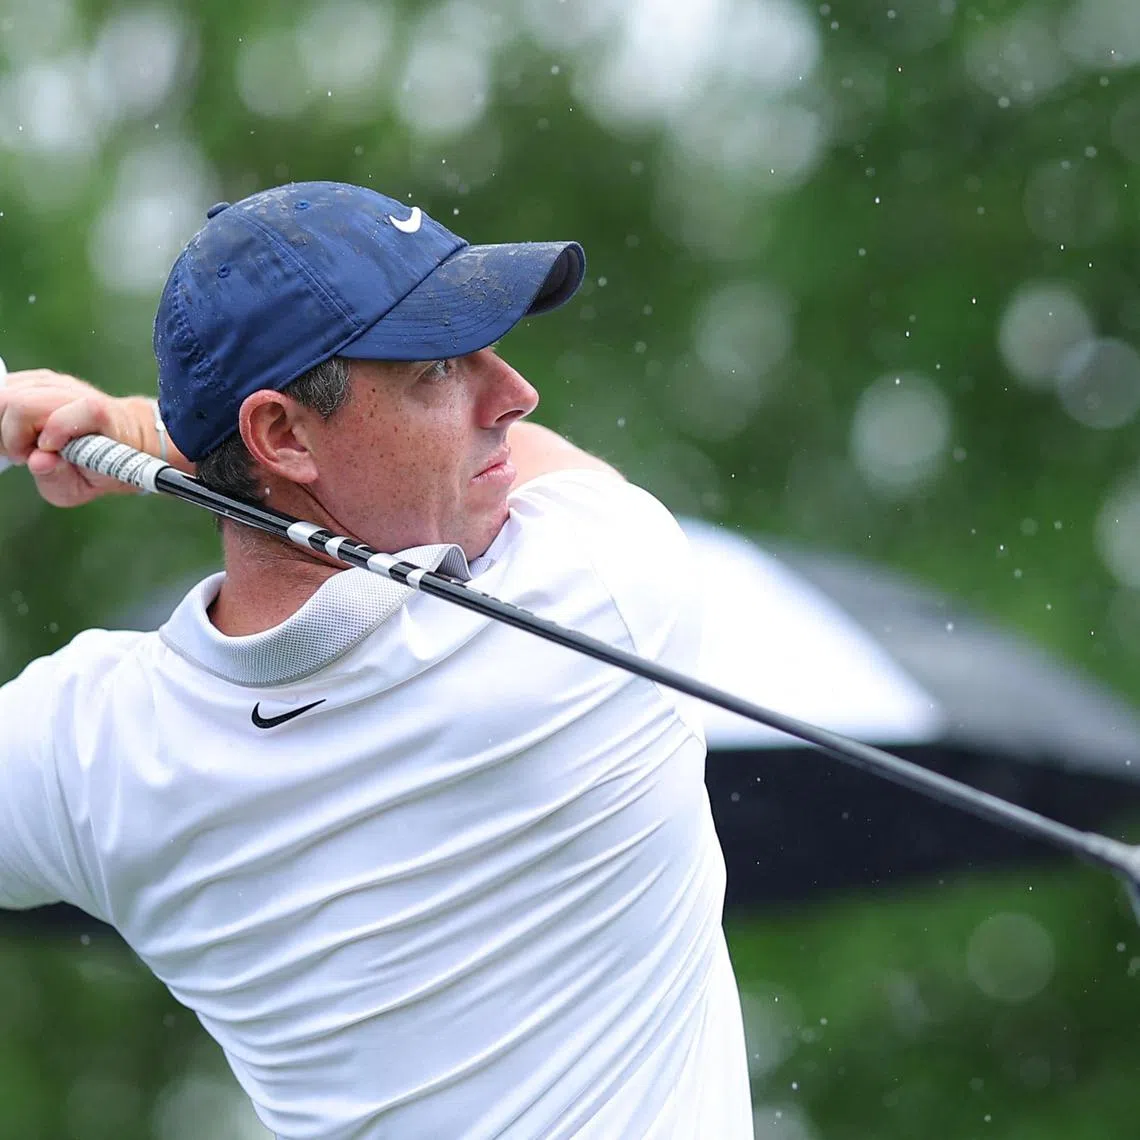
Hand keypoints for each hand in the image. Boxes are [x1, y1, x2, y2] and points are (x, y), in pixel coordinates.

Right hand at [0, 369, 152, 506]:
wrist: (121, 441)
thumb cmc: (99, 467)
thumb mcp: (79, 488)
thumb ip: (57, 477)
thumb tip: (37, 461)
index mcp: (99, 417)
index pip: (60, 419)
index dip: (42, 439)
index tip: (40, 457)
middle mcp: (76, 393)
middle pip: (19, 403)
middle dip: (9, 434)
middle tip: (23, 454)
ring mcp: (56, 383)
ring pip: (7, 393)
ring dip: (4, 424)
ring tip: (22, 443)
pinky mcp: (39, 379)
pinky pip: (6, 388)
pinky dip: (3, 413)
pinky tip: (19, 430)